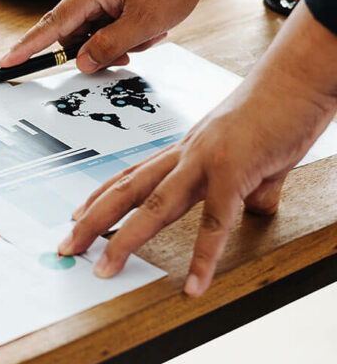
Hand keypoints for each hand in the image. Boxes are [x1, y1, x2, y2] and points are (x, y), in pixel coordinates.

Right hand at [0, 0, 313, 73]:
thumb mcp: (142, 25)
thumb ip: (108, 47)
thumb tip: (82, 63)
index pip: (50, 26)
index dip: (27, 48)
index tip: (6, 62)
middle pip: (75, 31)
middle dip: (100, 47)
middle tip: (132, 53)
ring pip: (93, 26)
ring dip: (118, 38)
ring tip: (149, 33)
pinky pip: (105, 16)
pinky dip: (123, 27)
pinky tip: (147, 24)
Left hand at [58, 2, 336, 296]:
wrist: (298, 78)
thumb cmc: (277, 110)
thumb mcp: (254, 154)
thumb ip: (249, 185)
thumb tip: (254, 207)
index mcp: (186, 150)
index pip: (133, 175)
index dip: (100, 196)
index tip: (76, 215)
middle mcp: (185, 154)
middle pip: (127, 191)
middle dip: (92, 221)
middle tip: (66, 246)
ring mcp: (206, 162)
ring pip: (154, 206)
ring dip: (125, 240)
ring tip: (104, 269)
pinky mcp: (234, 171)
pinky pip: (215, 223)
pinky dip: (203, 257)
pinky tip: (193, 285)